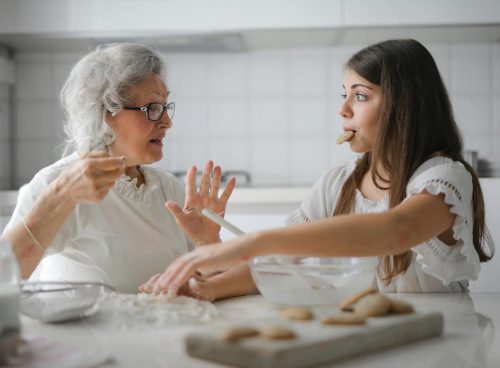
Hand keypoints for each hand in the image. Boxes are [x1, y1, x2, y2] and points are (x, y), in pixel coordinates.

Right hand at [53, 152, 125, 204]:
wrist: (64, 191)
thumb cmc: (73, 173)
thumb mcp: (82, 159)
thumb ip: (99, 155)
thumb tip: (116, 156)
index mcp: (89, 165)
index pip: (113, 163)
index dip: (120, 161)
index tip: (122, 160)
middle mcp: (93, 178)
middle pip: (117, 173)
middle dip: (118, 169)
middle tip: (117, 168)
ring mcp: (96, 189)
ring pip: (113, 182)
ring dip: (110, 179)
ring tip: (100, 177)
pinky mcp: (98, 197)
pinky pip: (108, 190)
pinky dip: (105, 187)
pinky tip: (96, 186)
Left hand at [139, 235, 255, 295]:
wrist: (246, 246)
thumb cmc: (237, 254)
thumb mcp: (220, 261)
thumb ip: (211, 265)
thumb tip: (207, 272)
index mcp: (200, 253)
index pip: (180, 263)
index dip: (170, 274)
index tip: (163, 286)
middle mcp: (197, 252)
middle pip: (175, 265)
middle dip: (164, 279)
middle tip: (155, 292)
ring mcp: (200, 254)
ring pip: (178, 267)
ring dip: (167, 280)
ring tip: (159, 293)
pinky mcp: (205, 258)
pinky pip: (187, 269)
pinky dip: (178, 278)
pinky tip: (172, 288)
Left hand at [166, 161, 235, 244]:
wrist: (204, 238)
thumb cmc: (191, 229)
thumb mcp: (181, 220)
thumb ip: (176, 210)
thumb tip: (167, 203)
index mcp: (191, 200)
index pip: (190, 185)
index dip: (191, 175)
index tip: (193, 167)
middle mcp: (202, 198)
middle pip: (204, 182)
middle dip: (206, 172)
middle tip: (209, 162)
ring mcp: (211, 201)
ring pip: (214, 186)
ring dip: (216, 177)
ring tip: (218, 167)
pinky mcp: (220, 207)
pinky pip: (225, 195)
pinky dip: (229, 188)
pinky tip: (232, 179)